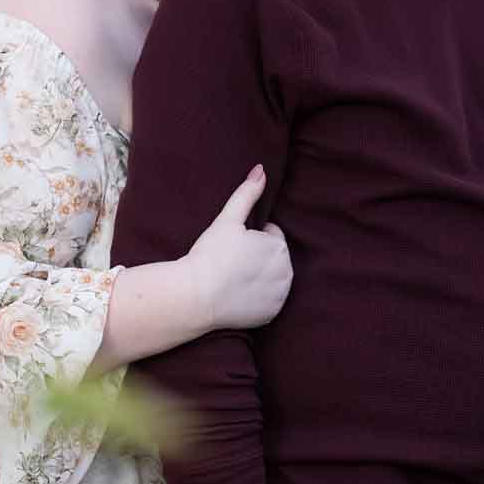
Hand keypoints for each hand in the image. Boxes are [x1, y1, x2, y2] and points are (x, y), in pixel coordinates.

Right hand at [186, 167, 292, 332]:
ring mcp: (280, 295)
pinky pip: (269, 300)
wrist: (196, 297)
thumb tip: (262, 169)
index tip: (233, 246)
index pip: (270, 235)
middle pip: (273, 257)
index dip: (250, 238)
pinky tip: (238, 295)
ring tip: (233, 277)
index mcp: (279, 246)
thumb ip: (247, 193)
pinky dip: (258, 297)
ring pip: (273, 278)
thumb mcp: (228, 219)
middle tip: (231, 261)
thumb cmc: (210, 255)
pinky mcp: (272, 314)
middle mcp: (287, 272)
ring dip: (260, 276)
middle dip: (258, 256)